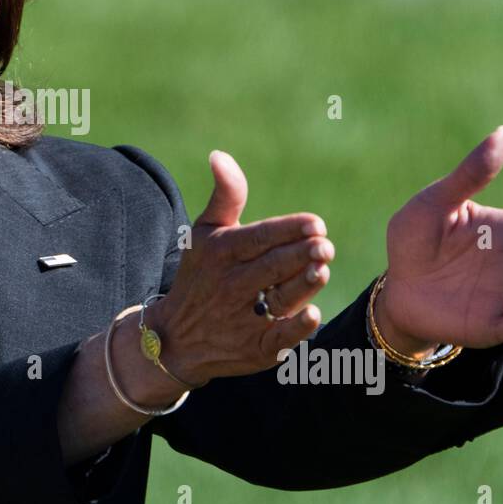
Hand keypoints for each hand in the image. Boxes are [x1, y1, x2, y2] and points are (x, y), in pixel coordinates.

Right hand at [150, 150, 334, 384]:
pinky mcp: (255, 348)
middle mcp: (231, 284)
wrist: (177, 336)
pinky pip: (279, 337)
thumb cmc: (200, 274)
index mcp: (221, 252)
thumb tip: (219, 155)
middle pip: (273, 266)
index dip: (288, 230)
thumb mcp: (205, 233)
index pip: (259, 237)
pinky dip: (295, 327)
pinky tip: (311, 313)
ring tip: (322, 269)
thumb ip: (225, 196)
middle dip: (301, 254)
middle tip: (325, 245)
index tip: (315, 223)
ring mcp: (242, 318)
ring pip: (280, 298)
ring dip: (303, 284)